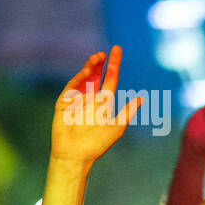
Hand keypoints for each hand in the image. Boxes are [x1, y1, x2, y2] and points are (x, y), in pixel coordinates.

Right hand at [50, 45, 141, 165]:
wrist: (76, 155)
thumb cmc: (97, 144)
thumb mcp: (117, 127)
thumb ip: (127, 112)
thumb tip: (141, 98)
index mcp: (103, 103)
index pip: (109, 79)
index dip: (113, 65)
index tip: (116, 50)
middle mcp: (90, 98)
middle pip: (96, 75)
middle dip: (100, 63)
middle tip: (106, 52)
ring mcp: (77, 99)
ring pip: (84, 78)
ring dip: (90, 67)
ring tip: (97, 57)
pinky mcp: (64, 102)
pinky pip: (72, 87)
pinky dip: (79, 78)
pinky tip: (87, 71)